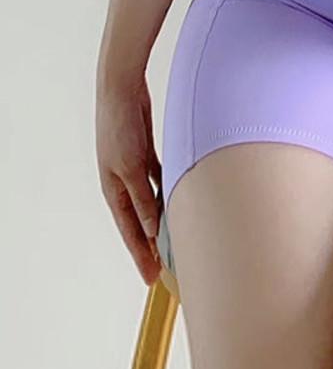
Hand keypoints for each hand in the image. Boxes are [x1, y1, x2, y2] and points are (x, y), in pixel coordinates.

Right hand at [96, 71, 162, 285]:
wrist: (122, 90)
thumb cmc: (121, 128)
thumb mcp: (131, 168)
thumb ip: (142, 199)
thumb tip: (152, 229)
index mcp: (113, 190)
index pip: (130, 231)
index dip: (141, 255)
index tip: (152, 278)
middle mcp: (123, 182)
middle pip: (140, 221)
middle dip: (153, 244)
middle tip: (168, 266)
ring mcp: (135, 168)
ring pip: (151, 201)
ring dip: (163, 218)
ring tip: (177, 239)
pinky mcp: (146, 153)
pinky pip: (158, 180)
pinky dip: (168, 192)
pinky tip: (182, 200)